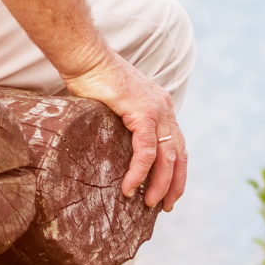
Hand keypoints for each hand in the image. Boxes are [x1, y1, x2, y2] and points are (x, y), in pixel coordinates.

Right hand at [60, 51, 187, 210]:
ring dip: (159, 185)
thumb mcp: (116, 105)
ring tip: (150, 205)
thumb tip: (116, 146)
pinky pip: (146, 151)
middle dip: (174, 184)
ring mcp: (156, 109)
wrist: (86, 58)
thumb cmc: (93, 79)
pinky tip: (130, 187)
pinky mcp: (142, 112)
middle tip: (165, 206)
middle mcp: (164, 107)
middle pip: (178, 154)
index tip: (169, 191)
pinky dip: (140, 172)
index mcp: (160, 105)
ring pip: (167, 157)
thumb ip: (125, 123)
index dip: (176, 170)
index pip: (177, 144)